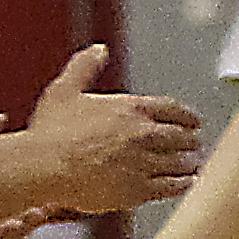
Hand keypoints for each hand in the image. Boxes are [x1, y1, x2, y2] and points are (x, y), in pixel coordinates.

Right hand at [23, 43, 207, 213]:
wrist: (44, 166)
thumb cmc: (50, 132)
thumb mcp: (64, 90)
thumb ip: (85, 67)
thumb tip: (98, 49)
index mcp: (130, 108)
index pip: (173, 109)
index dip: (187, 116)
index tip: (194, 121)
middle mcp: (143, 134)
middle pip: (182, 137)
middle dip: (190, 141)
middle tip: (193, 144)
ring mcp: (144, 162)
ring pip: (180, 163)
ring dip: (188, 163)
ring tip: (192, 165)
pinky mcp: (139, 189)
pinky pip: (171, 186)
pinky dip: (182, 184)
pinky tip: (185, 183)